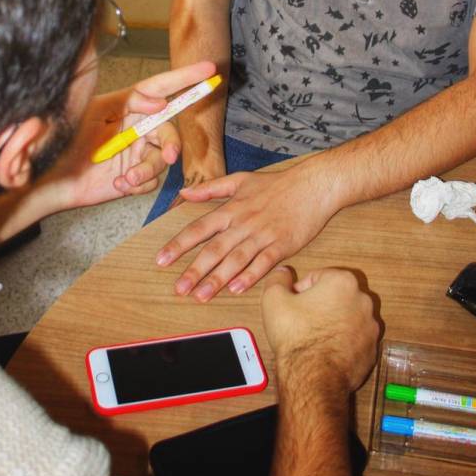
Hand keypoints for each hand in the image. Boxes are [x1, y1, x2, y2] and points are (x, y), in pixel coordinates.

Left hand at [39, 60, 215, 209]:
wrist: (48, 180)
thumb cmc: (65, 140)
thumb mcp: (94, 113)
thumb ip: (129, 103)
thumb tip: (161, 102)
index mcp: (127, 105)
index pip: (162, 87)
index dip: (185, 77)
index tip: (209, 69)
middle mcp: (136, 127)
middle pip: (168, 130)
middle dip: (172, 143)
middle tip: (169, 155)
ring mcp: (136, 153)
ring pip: (162, 159)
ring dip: (147, 169)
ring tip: (127, 178)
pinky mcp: (133, 178)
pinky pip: (152, 181)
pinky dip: (139, 183)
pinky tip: (118, 184)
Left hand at [155, 160, 333, 300]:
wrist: (313, 186)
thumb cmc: (277, 184)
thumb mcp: (240, 180)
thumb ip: (210, 189)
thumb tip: (184, 193)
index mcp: (232, 209)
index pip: (199, 229)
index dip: (179, 245)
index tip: (162, 260)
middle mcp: (244, 223)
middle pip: (214, 249)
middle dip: (194, 270)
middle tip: (179, 289)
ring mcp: (263, 235)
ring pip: (236, 259)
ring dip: (217, 279)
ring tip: (201, 296)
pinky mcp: (282, 245)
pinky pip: (263, 263)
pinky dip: (250, 276)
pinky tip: (236, 289)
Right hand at [261, 266, 379, 393]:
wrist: (313, 376)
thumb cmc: (296, 336)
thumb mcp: (274, 299)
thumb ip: (278, 279)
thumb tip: (282, 274)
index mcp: (342, 282)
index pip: (317, 277)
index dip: (301, 291)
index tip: (293, 305)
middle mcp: (363, 301)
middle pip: (336, 296)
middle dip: (320, 306)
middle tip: (302, 321)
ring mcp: (370, 328)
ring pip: (347, 318)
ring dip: (333, 324)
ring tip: (314, 338)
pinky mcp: (372, 350)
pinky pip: (355, 340)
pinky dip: (343, 343)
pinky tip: (326, 352)